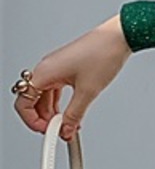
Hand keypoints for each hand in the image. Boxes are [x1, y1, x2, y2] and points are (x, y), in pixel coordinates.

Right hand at [12, 16, 132, 138]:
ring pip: (45, 96)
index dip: (31, 121)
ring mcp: (55, 67)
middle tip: (58, 130)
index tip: (45, 131)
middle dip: (44, 118)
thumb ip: (74, 114)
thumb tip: (66, 129)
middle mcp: (46, 68)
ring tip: (67, 124)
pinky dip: (60, 102)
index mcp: (44, 72)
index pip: (23, 103)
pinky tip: (71, 112)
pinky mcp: (66, 66)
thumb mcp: (88, 91)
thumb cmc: (103, 54)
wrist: (119, 37)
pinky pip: (55, 89)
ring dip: (53, 112)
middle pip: (33, 100)